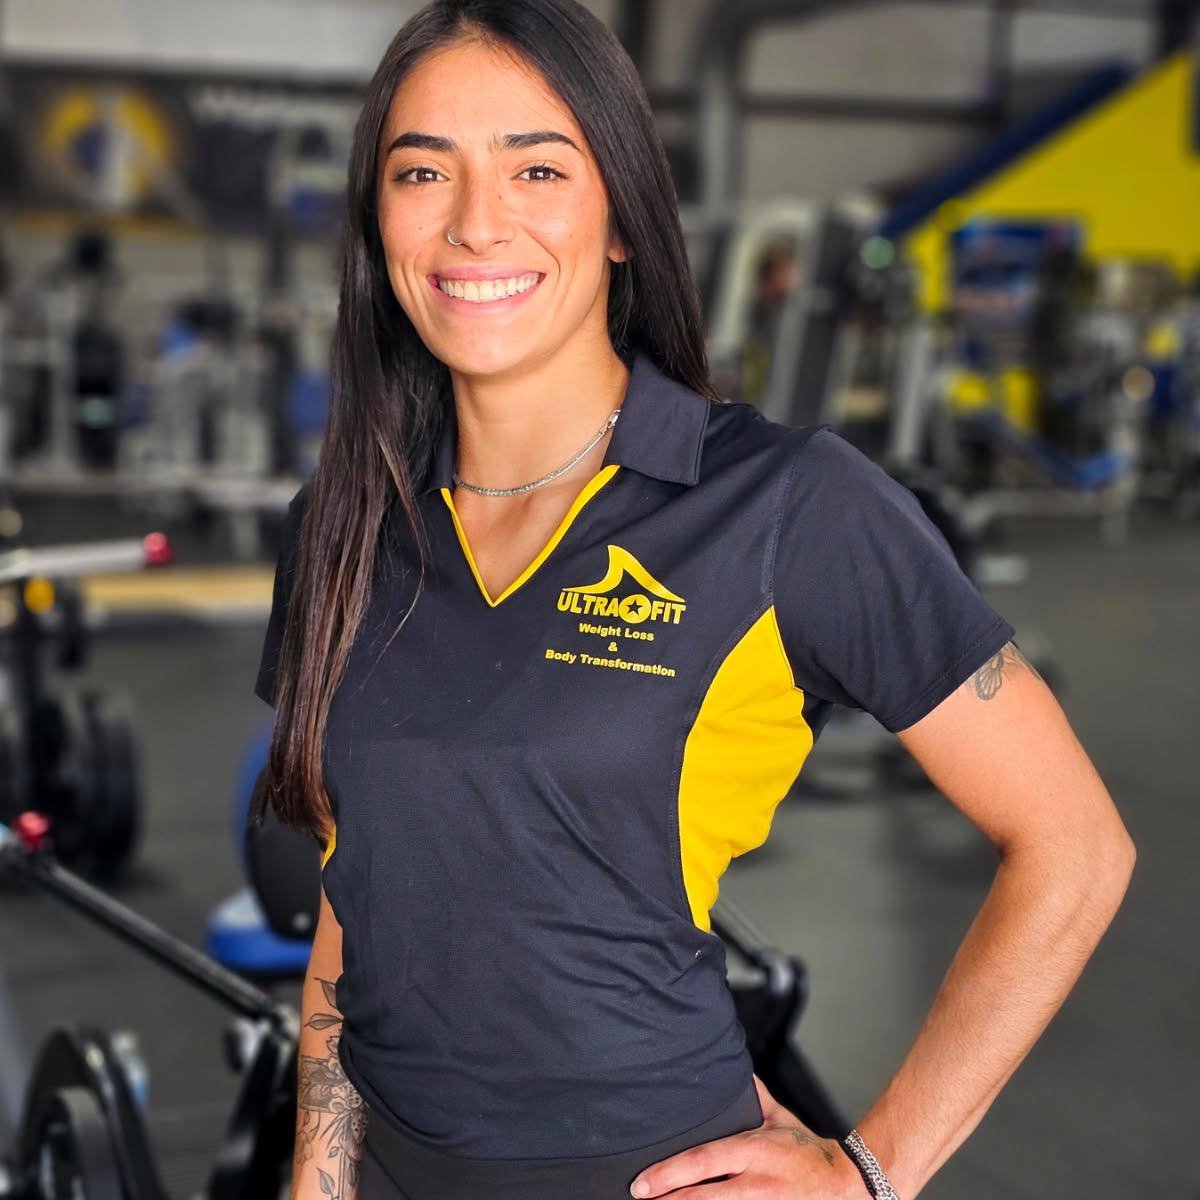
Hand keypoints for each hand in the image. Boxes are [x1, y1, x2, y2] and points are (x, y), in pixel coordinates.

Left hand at [627, 1074, 867, 1197]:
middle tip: (639, 1199)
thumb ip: (753, 1095)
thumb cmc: (806, 1149)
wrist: (847, 1183)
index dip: (669, 1174)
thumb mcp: (778, 1117)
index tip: (641, 1183)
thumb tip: (733, 1067)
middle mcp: (757, 1183)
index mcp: (755, 1151)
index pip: (703, 1162)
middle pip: (703, 1197)